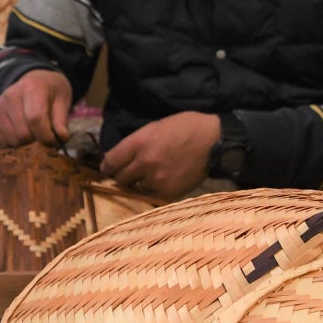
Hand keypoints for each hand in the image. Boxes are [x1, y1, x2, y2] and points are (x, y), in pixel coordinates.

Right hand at [0, 70, 72, 145]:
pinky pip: (3, 141)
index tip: (54, 139)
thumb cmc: (50, 91)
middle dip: (37, 140)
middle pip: (23, 133)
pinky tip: (22, 131)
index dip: (46, 135)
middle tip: (44, 134)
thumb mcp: (62, 99)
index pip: (35, 118)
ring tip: (33, 131)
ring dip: (26, 143)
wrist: (33, 80)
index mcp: (32, 88)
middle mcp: (10, 95)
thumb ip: (61, 120)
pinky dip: (16, 142)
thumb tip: (61, 138)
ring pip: (12, 140)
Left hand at [100, 112, 220, 199]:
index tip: (109, 168)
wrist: (215, 142)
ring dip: (139, 183)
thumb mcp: (156, 126)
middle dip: (122, 175)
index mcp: (140, 142)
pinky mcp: (168, 193)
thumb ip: (137, 143)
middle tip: (130, 172)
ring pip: (135, 188)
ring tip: (150, 176)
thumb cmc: (186, 128)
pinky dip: (153, 190)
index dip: (107, 166)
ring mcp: (156, 180)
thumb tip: (121, 157)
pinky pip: (151, 195)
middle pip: (120, 178)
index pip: (110, 162)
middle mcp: (144, 163)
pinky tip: (162, 181)